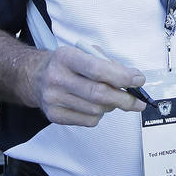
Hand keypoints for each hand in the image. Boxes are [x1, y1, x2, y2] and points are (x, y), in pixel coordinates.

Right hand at [30, 45, 146, 125]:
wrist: (36, 76)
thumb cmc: (68, 64)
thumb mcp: (85, 53)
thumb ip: (108, 64)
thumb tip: (133, 79)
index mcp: (65, 57)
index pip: (97, 69)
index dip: (122, 77)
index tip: (138, 80)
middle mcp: (57, 78)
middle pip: (98, 94)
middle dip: (124, 98)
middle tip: (138, 101)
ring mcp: (53, 99)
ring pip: (96, 110)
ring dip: (111, 106)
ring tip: (111, 98)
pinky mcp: (54, 115)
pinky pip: (89, 121)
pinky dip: (99, 115)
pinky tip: (95, 106)